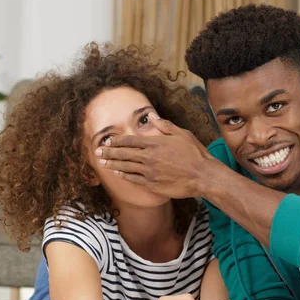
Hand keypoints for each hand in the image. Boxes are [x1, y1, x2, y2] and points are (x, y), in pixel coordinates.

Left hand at [96, 113, 213, 198]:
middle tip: (97, 153)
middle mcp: (149, 156)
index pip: (130, 140)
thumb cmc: (194, 153)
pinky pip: (134, 179)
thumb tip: (152, 116)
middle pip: (124, 154)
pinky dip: (124, 176)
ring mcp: (149, 171)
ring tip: (102, 164)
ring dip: (113, 165)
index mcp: (155, 142)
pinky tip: (118, 174)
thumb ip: (165, 125)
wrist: (202, 176)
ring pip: (126, 167)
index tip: (107, 141)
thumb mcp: (182, 134)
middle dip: (108, 153)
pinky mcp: (152, 184)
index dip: (117, 141)